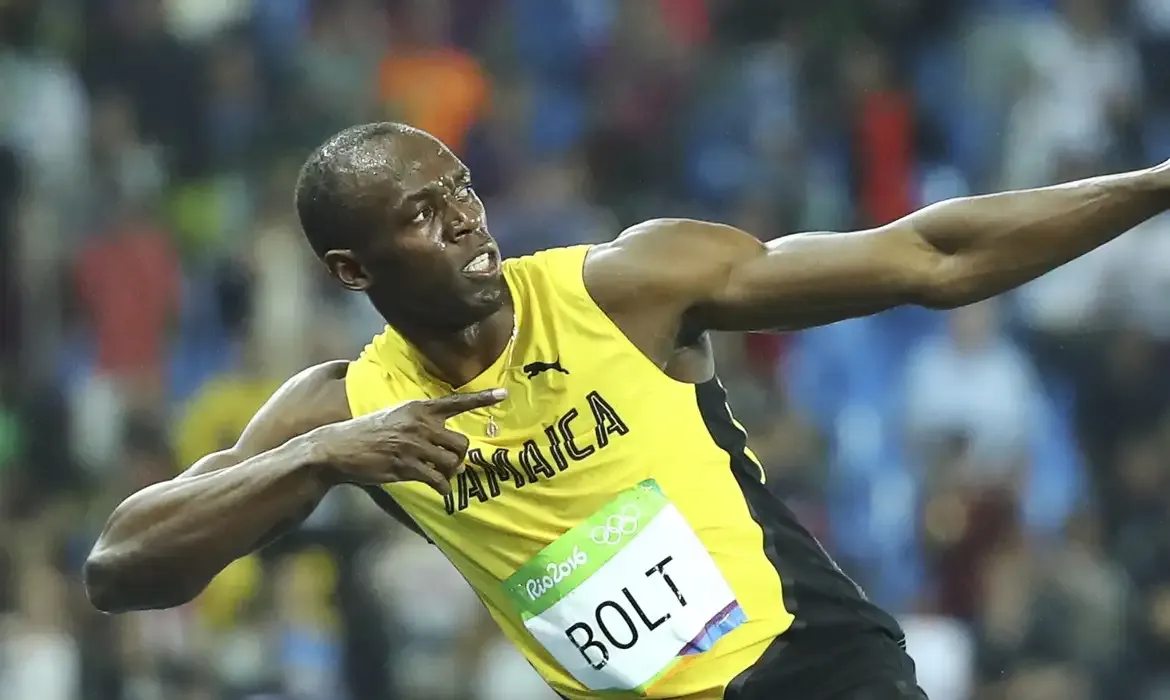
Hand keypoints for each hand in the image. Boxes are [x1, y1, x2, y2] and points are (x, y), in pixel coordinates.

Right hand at [315, 389, 506, 493]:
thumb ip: (420, 422)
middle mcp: (420, 424)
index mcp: (418, 408)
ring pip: (452, 463)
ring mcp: (413, 446)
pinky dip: (443, 488)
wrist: (338, 447)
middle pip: (461, 443)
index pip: (456, 402)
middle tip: (448, 462)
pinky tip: (440, 489)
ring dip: (450, 473)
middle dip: (458, 457)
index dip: (482, 398)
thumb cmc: (368, 432)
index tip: (504, 394)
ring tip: (439, 474)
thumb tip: (444, 438)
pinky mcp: (406, 467)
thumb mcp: (395, 415)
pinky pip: (438, 480)